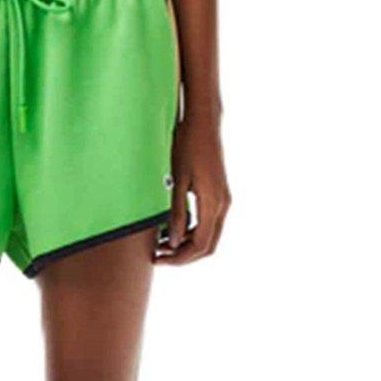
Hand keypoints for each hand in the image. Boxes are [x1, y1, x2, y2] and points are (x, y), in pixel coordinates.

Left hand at [157, 112, 229, 264]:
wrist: (203, 122)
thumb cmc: (187, 145)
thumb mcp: (176, 180)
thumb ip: (176, 212)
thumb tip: (174, 241)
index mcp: (213, 203)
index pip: (200, 244)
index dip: (179, 257)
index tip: (159, 258)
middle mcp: (222, 204)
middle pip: (207, 245)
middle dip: (183, 256)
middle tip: (158, 256)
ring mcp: (222, 199)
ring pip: (209, 236)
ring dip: (187, 244)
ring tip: (160, 243)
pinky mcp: (218, 194)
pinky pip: (208, 222)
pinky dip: (192, 232)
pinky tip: (171, 228)